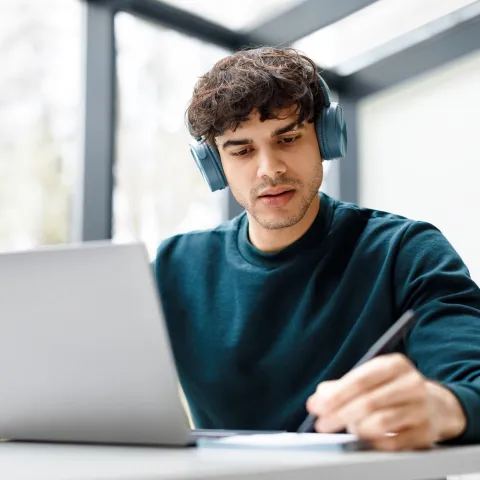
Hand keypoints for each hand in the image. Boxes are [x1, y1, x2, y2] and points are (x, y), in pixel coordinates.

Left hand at [306, 353, 466, 450]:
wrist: (437, 405)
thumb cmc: (393, 389)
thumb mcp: (371, 378)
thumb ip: (341, 386)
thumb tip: (318, 398)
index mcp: (395, 364)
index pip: (360, 379)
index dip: (336, 394)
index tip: (317, 407)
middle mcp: (411, 383)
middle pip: (369, 401)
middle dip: (340, 414)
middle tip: (322, 425)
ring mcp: (421, 408)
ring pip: (381, 422)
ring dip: (357, 428)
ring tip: (347, 428)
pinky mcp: (426, 432)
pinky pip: (393, 442)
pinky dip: (373, 441)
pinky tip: (365, 438)